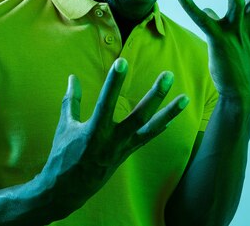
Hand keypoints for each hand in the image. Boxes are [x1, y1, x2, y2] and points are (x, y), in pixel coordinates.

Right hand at [34, 58, 188, 214]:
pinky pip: (147, 140)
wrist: (68, 189)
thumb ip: (71, 100)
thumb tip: (72, 77)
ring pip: (151, 128)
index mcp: (94, 131)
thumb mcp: (65, 126)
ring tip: (185, 98)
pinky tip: (170, 120)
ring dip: (169, 113)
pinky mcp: (127, 154)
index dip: (114, 82)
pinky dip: (158, 128)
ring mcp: (123, 148)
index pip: (106, 101)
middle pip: (140, 115)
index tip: (123, 61)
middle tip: (168, 75)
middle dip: (156, 95)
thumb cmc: (64, 155)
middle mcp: (113, 140)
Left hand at [177, 0, 249, 105]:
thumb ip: (221, 22)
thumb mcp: (232, 41)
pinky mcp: (220, 42)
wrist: (240, 93)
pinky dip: (192, 7)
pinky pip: (205, 20)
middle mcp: (247, 25)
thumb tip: (209, 9)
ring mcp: (235, 34)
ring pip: (236, 2)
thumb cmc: (235, 66)